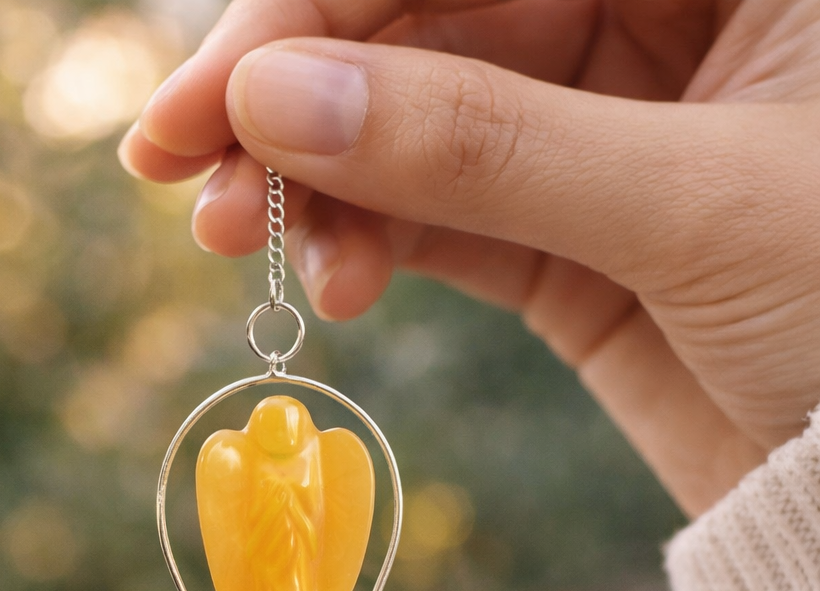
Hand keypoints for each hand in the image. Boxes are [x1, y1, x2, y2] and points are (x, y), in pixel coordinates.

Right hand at [119, 0, 819, 516]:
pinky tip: (334, 279)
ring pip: (413, 122)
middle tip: (185, 165)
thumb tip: (278, 101)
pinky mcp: (563, 228)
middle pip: (423, 19)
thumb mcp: (689, 209)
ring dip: (317, 180)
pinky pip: (437, 213)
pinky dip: (370, 241)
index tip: (218, 88)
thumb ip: (482, 146)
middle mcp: (654, 15)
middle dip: (295, 94)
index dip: (324, 1)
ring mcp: (598, 126)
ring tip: (247, 241)